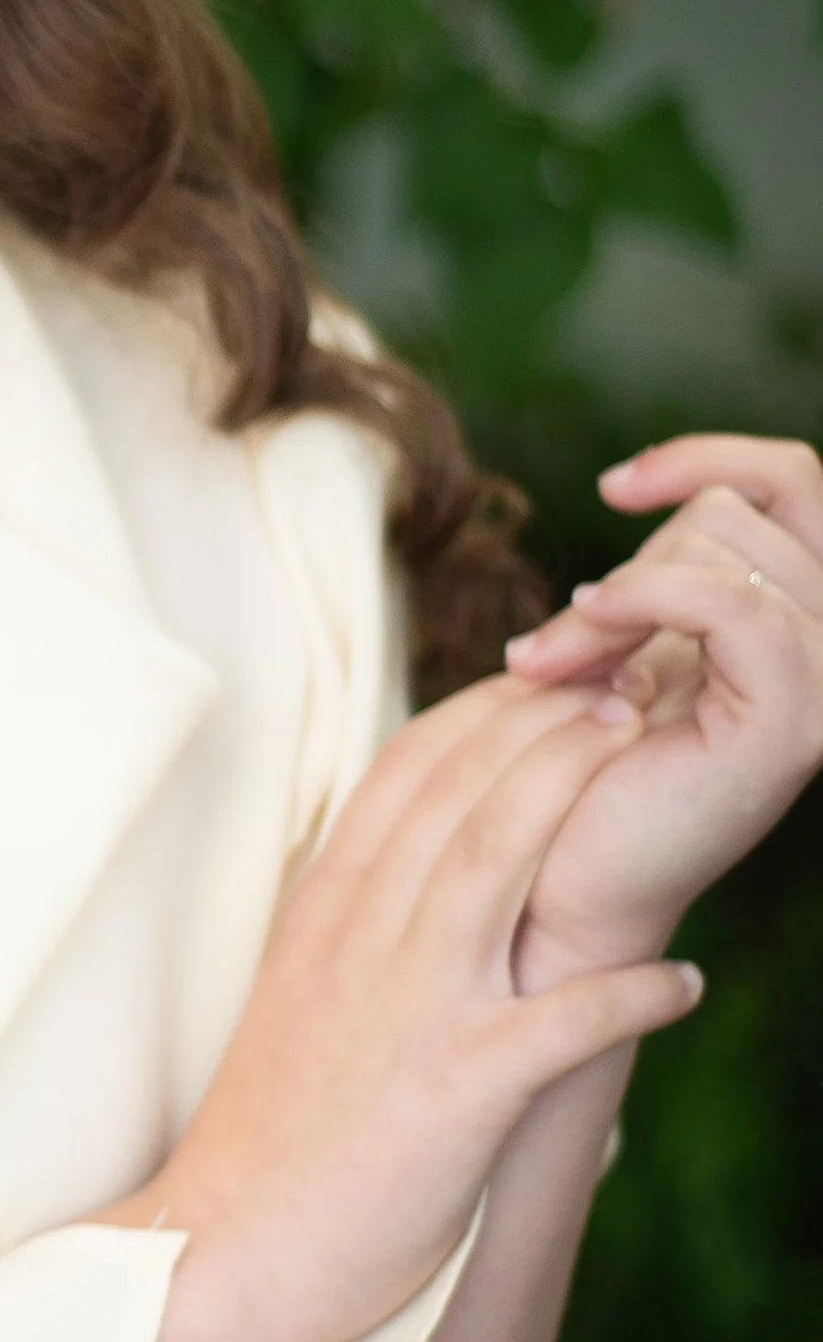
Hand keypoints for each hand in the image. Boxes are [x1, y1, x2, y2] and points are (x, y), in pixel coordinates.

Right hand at [138, 677, 698, 1341]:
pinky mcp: (455, 1091)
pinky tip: (688, 984)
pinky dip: (633, 995)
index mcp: (324, 912)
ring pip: (500, 861)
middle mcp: (363, 940)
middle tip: (622, 679)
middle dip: (548, 721)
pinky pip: (564, 1023)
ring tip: (647, 749)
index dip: (483, 712)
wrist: (229, 1247)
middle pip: (462, 792)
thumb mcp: (296, 998)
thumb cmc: (271, 1134)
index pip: (403, 772)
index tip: (545, 679)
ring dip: (577, 792)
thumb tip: (415, 878)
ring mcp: (409, 1007)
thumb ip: (352, 929)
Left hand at [504, 435, 822, 976]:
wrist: (548, 883)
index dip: (710, 458)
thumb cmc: (571, 764)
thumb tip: (648, 485)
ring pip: (726, 546)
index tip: (615, 486)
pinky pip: (727, 601)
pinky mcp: (791, 724)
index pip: (797, 482)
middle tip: (555, 646)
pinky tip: (568, 658)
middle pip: (740, 512)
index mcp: (795, 622)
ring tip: (550, 666)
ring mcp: (821, 687)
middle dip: (632, 559)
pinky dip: (633, 603)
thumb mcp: (622, 637)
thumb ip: (662, 572)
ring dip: (608, 597)